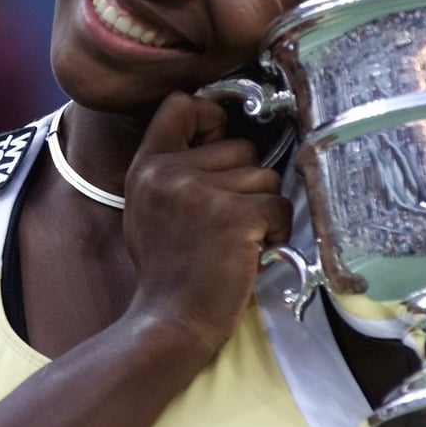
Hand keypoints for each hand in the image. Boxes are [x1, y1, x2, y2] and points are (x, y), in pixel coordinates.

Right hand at [122, 92, 291, 358]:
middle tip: (226, 221)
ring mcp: (202, 192)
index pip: (181, 104)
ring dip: (262, 208)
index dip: (210, 118)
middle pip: (241, 147)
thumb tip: (218, 137)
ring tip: (237, 239)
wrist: (171, 322)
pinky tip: (255, 250)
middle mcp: (169, 171)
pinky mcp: (234, 216)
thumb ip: (173, 169)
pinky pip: (278, 204)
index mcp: (147, 166)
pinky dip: (277, 229)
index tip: (217, 148)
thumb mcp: (150, 207)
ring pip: (265, 176)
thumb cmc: (169, 270)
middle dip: (246, 182)